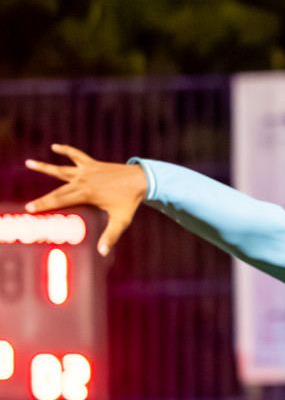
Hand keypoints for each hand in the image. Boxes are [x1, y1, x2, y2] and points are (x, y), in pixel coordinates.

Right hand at [25, 145, 146, 255]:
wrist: (141, 180)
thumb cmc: (130, 201)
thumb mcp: (121, 221)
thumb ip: (111, 236)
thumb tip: (103, 252)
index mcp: (86, 194)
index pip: (60, 200)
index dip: (44, 205)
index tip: (30, 209)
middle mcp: (83, 181)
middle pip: (57, 190)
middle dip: (42, 198)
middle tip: (28, 205)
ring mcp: (86, 171)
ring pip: (61, 169)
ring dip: (44, 166)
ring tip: (28, 162)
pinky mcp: (92, 164)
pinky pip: (76, 155)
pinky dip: (66, 150)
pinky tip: (55, 147)